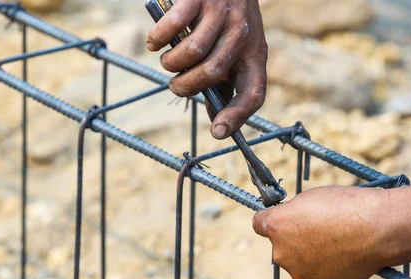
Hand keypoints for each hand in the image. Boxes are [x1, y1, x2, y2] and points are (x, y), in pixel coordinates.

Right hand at [146, 0, 267, 139]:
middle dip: (186, 87)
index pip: (254, 92)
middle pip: (212, 73)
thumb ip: (228, 82)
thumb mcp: (239, 49)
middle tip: (176, 84)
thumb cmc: (228, 18)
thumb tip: (217, 121)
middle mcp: (242, 35)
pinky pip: (172, 28)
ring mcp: (221, 14)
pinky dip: (157, 39)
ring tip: (168, 61)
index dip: (237, 116)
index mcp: (256, 54)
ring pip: (191, 53)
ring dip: (171, 64)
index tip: (217, 132)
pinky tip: (155, 42)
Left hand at [253, 187, 403, 278]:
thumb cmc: (347, 206)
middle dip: (296, 242)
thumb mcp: (311, 197)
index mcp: (275, 227)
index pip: (259, 224)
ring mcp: (300, 276)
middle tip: (324, 233)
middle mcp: (280, 254)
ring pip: (301, 266)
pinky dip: (330, 273)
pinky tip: (346, 260)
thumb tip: (290, 222)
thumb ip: (293, 213)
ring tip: (340, 246)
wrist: (377, 229)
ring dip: (313, 259)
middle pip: (282, 248)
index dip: (274, 220)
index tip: (285, 220)